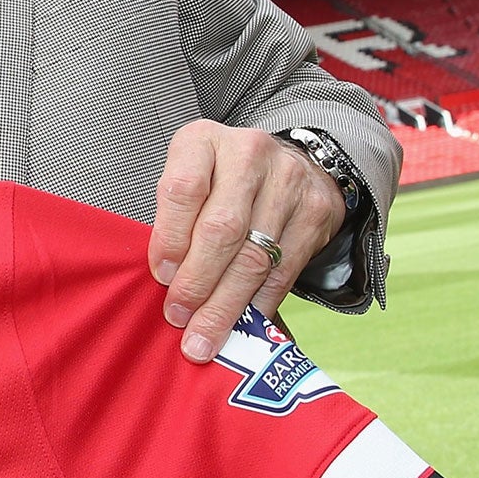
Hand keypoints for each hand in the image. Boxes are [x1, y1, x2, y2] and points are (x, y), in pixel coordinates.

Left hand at [150, 121, 346, 362]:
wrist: (287, 159)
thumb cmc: (218, 178)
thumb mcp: (189, 177)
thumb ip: (175, 218)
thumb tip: (167, 282)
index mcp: (203, 140)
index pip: (183, 190)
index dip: (170, 239)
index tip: (161, 276)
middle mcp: (249, 153)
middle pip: (222, 230)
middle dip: (198, 283)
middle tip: (179, 318)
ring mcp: (289, 181)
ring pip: (255, 256)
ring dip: (226, 305)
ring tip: (203, 337)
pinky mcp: (317, 211)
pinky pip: (285, 270)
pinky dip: (259, 303)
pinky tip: (242, 326)